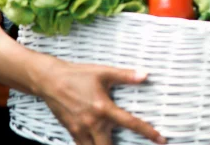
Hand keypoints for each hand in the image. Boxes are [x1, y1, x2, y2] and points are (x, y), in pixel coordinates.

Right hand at [37, 59, 165, 144]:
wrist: (49, 80)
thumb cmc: (77, 75)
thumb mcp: (104, 72)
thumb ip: (126, 76)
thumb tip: (145, 75)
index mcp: (103, 108)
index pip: (131, 123)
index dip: (148, 132)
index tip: (161, 139)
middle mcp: (92, 122)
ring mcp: (80, 129)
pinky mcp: (72, 131)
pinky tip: (97, 143)